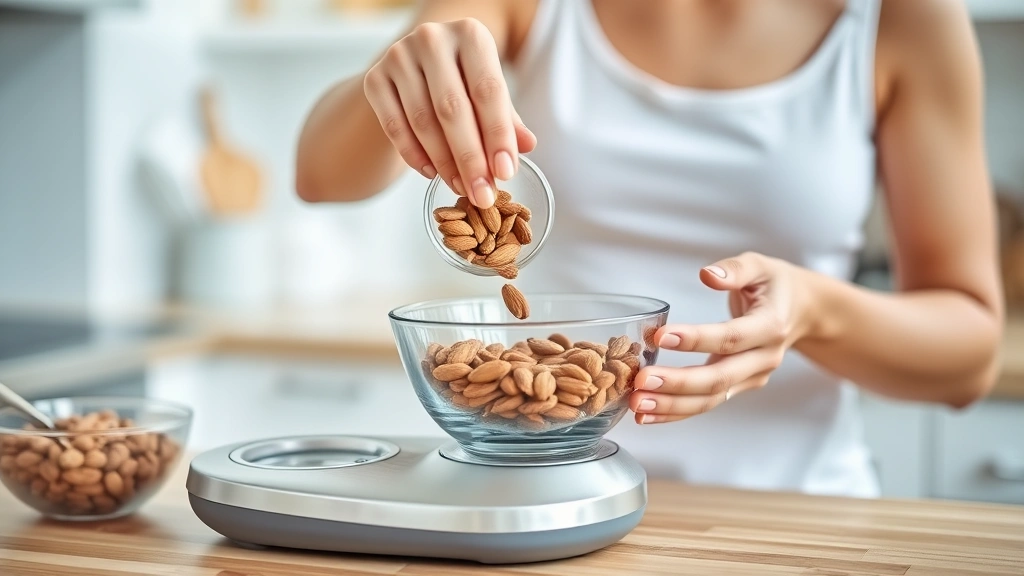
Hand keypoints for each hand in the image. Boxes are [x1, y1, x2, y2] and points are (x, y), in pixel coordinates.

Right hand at [363, 18, 536, 207]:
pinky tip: (432, 174)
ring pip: (422, 121)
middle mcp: (432, 38)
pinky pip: (394, 126)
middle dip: (470, 158)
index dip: (498, 135)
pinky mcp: (374, 78)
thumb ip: (508, 118)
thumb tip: (528, 146)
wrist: (416, 66)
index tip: (505, 173)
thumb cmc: (463, 80)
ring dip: (444, 162)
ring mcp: (398, 56)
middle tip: (482, 194)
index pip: (487, 90)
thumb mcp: (490, 92)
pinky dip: (414, 155)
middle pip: (452, 108)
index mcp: (470, 34)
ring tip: (461, 188)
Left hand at [629, 252, 815, 423]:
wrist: (804, 312)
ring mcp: (752, 378)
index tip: (661, 336)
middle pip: (719, 378)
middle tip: (641, 380)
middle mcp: (764, 358)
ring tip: (638, 403)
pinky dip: (676, 412)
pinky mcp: (739, 387)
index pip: (731, 337)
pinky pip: (707, 403)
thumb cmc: (776, 286)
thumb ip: (735, 269)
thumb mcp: (761, 266)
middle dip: (678, 383)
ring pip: (711, 398)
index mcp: (771, 326)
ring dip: (672, 405)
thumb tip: (708, 274)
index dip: (696, 339)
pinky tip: (648, 415)